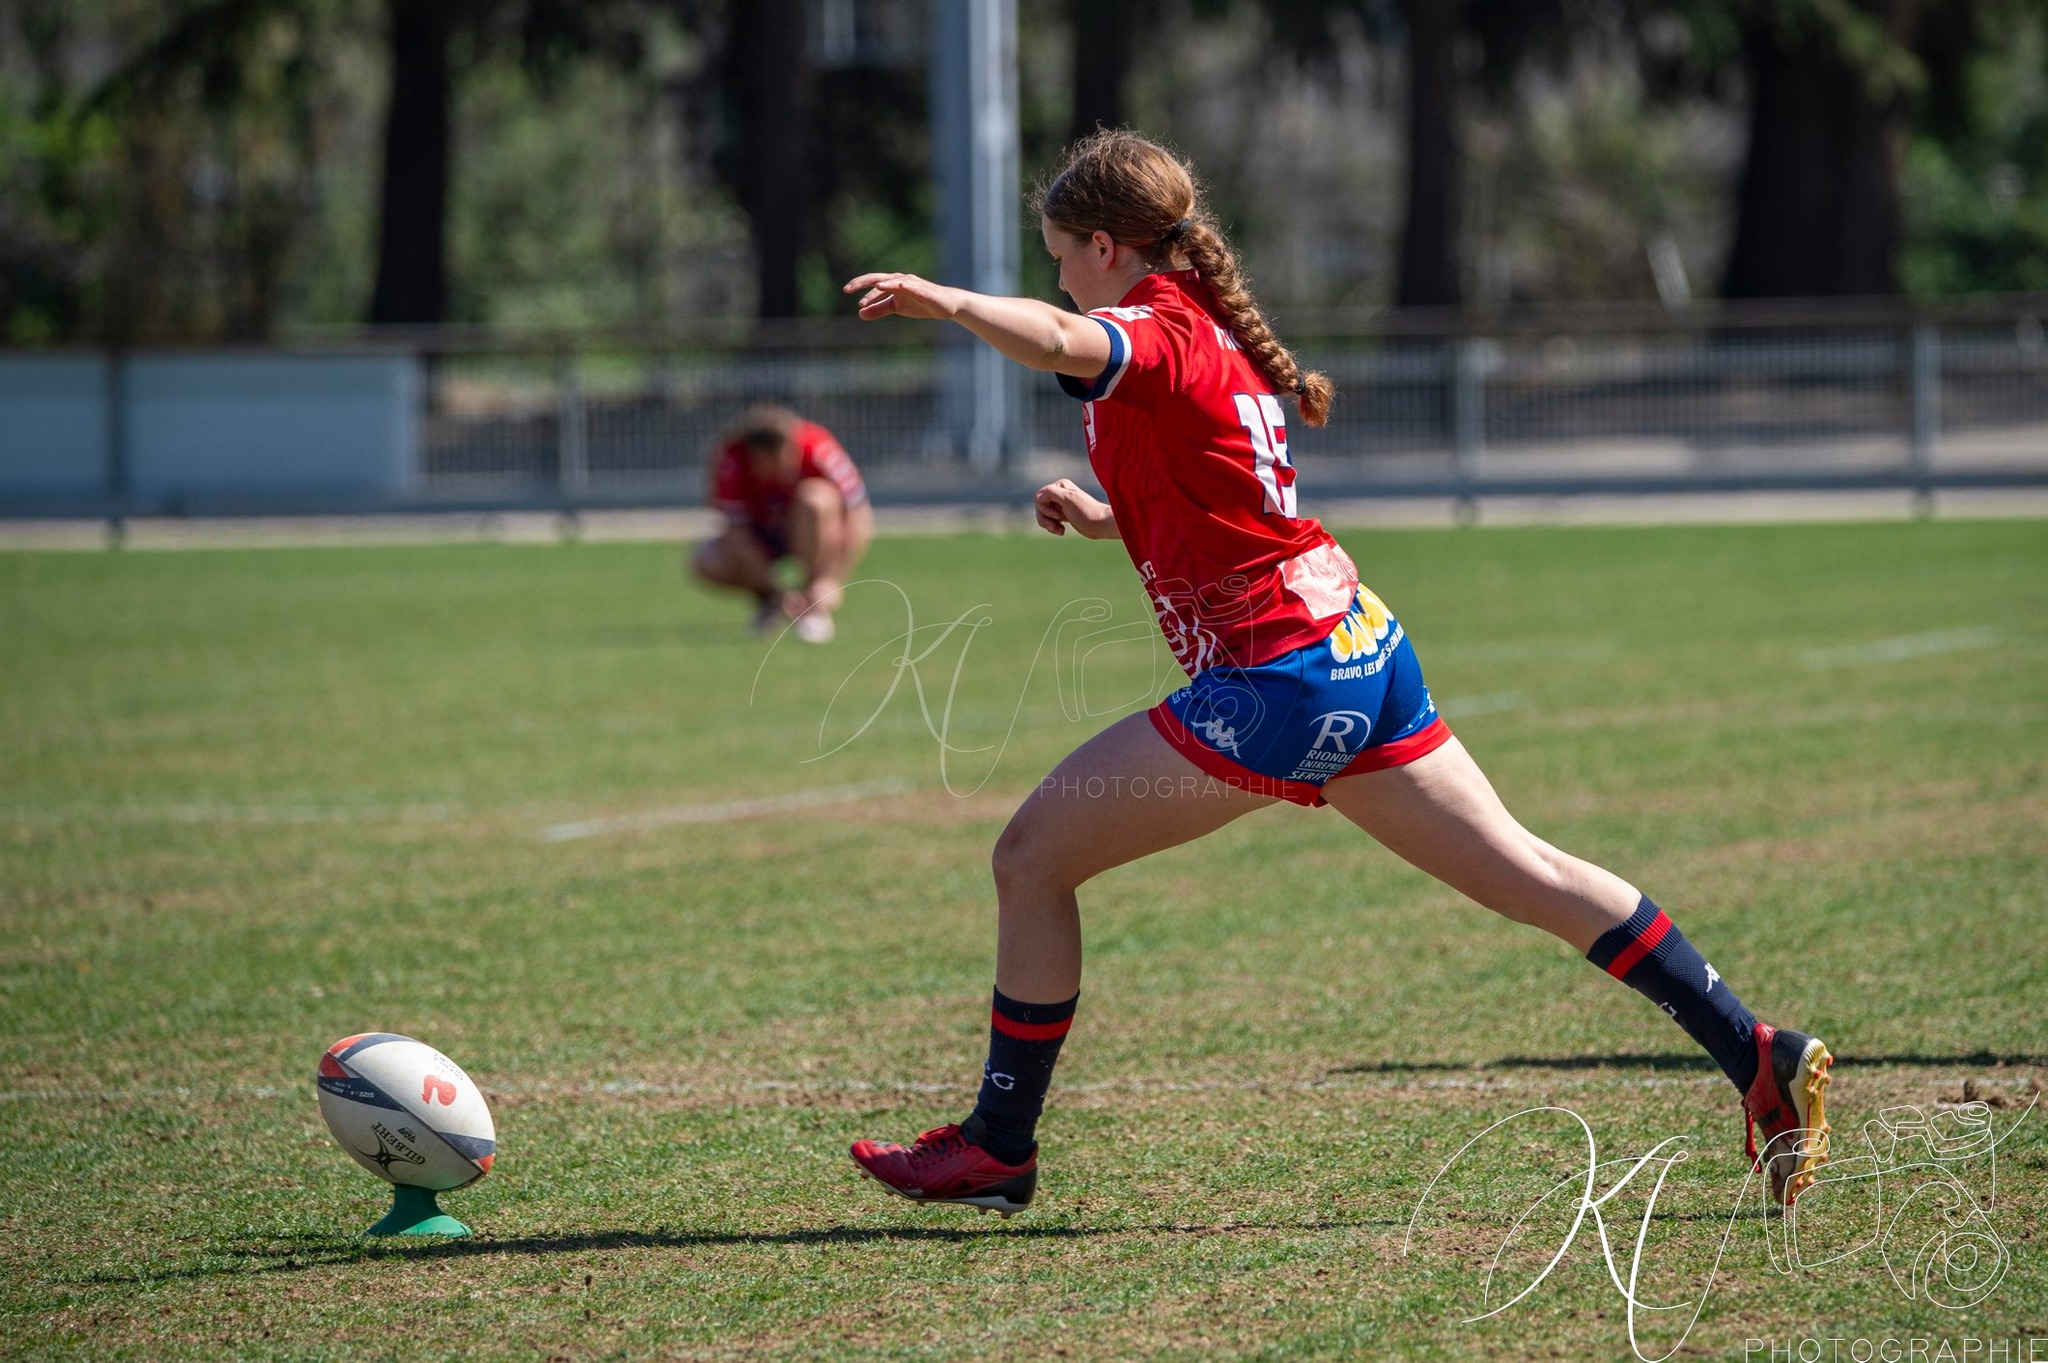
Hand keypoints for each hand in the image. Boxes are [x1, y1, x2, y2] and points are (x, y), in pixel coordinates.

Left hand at [843, 272, 961, 321]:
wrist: (946, 306)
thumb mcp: (896, 308)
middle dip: (863, 282)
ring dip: (884, 284)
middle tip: (848, 288)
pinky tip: (898, 285)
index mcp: (892, 285)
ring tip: (876, 287)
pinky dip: (905, 285)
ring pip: (894, 281)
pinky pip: (913, 286)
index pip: (872, 282)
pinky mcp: (923, 290)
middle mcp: (900, 281)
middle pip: (878, 278)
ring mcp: (912, 284)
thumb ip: (878, 309)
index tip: (846, 290)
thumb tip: (860, 314)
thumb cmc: (921, 304)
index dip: (859, 286)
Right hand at [1034, 479, 1111, 538]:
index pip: (1039, 498)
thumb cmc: (1086, 512)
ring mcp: (1060, 504)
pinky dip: (1053, 527)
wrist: (1101, 524)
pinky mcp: (1063, 515)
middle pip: (1039, 507)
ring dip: (1049, 525)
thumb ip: (1051, 492)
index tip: (1059, 515)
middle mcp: (1059, 493)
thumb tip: (1037, 496)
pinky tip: (1062, 531)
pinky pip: (1049, 521)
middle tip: (1056, 526)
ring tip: (1060, 531)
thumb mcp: (1068, 499)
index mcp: (1060, 486)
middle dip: (1045, 519)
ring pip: (1043, 515)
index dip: (1045, 509)